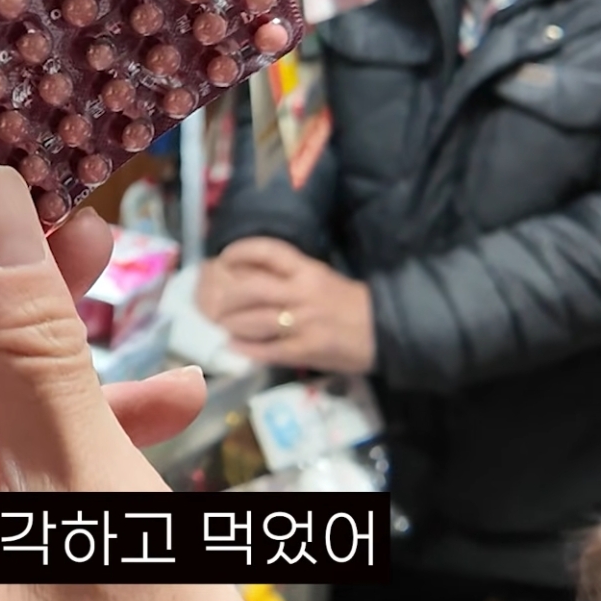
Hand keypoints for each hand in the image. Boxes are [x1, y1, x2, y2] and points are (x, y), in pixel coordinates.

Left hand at [199, 237, 375, 373]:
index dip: (241, 251)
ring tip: (221, 325)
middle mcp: (303, 293)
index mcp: (308, 271)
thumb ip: (289, 276)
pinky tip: (234, 347)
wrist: (384, 331)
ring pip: (255, 320)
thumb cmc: (349, 303)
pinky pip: (269, 349)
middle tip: (216, 302)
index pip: (269, 251)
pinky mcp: (307, 350)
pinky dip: (247, 349)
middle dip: (227, 296)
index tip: (225, 258)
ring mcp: (304, 323)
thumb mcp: (321, 278)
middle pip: (252, 288)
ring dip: (232, 324)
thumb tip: (248, 275)